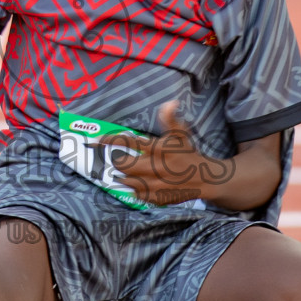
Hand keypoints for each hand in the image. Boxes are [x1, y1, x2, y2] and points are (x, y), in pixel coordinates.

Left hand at [104, 102, 228, 206]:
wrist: (204, 179)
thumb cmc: (188, 154)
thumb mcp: (181, 134)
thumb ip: (170, 118)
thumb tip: (169, 102)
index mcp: (159, 150)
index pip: (128, 143)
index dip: (109, 140)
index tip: (96, 139)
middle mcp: (154, 168)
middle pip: (122, 164)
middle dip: (117, 160)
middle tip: (122, 158)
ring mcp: (154, 185)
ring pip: (125, 180)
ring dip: (124, 175)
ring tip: (130, 170)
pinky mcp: (155, 198)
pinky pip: (134, 194)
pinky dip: (133, 188)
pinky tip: (140, 182)